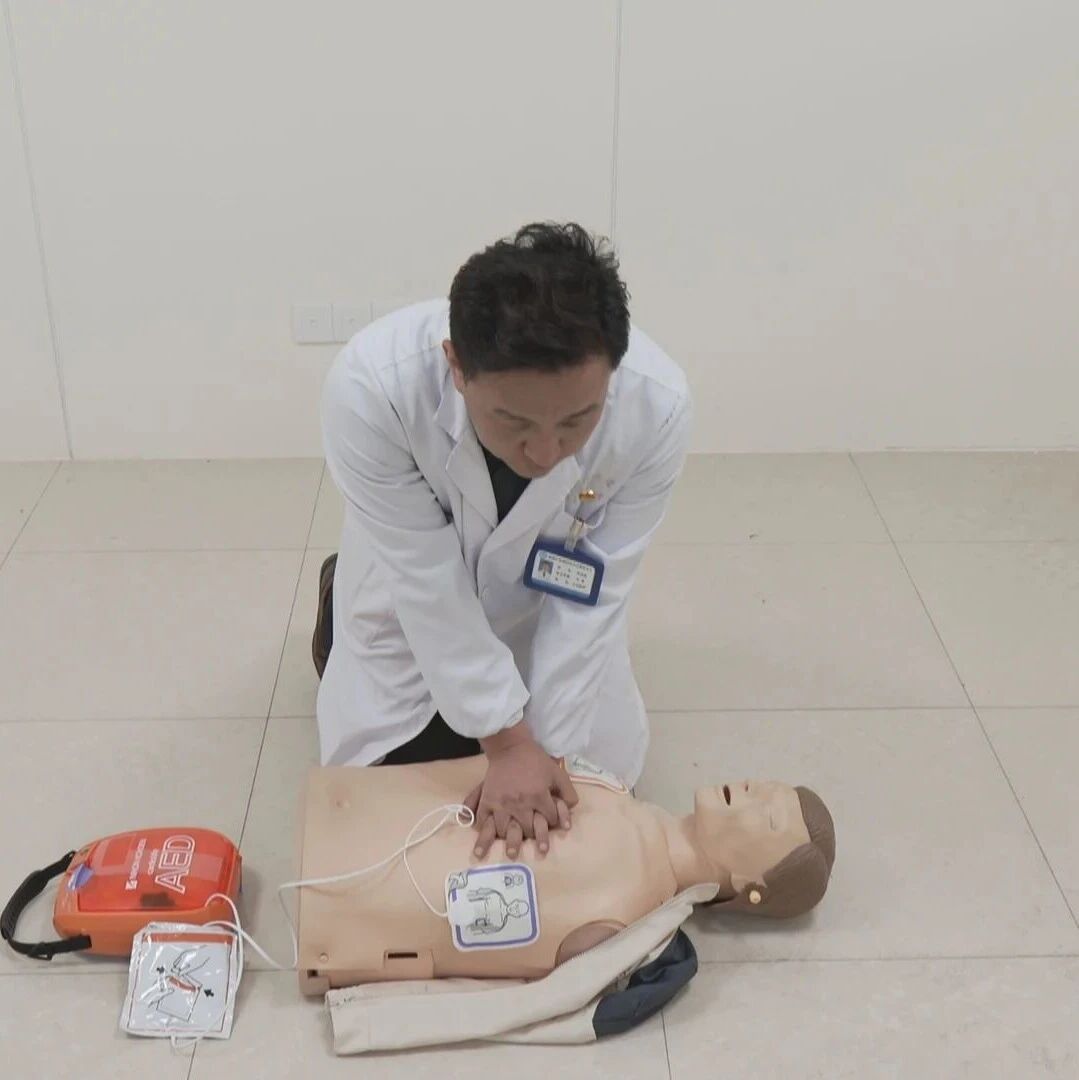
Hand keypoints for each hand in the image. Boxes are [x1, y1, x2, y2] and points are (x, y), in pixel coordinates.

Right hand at [464, 724, 577, 858]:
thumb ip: (567, 791)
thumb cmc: (535, 760)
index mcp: (538, 796)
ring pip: (505, 830)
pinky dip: (483, 831)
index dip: (553, 822)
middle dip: (532, 837)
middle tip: (535, 849)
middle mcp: (520, 803)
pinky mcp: (487, 800)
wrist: (510, 747)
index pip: (549, 819)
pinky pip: (483, 820)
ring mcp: (501, 803)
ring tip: (510, 854)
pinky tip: (485, 842)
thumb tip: (572, 808)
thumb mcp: (556, 772)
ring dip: (508, 841)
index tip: (551, 822)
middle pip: (527, 829)